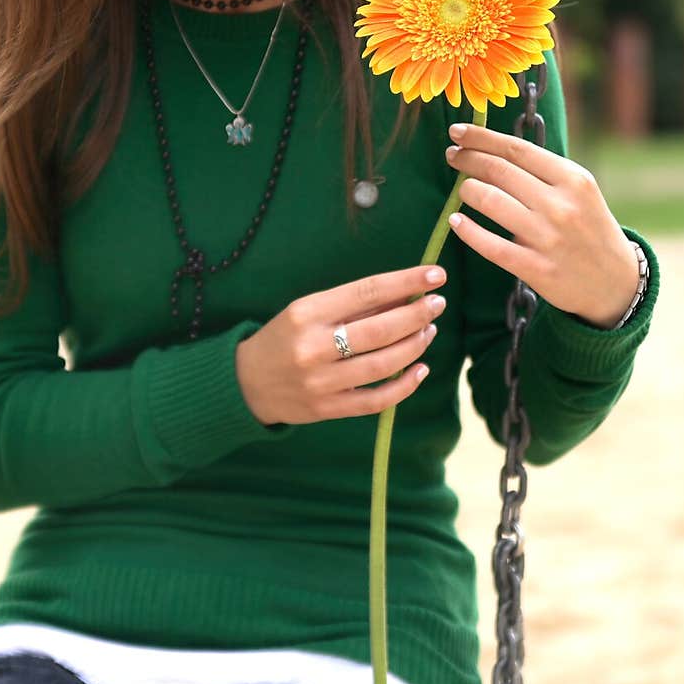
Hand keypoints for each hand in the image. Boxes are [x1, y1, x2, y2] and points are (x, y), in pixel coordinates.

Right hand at [236, 264, 446, 424]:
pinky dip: (404, 386)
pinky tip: (420, 369)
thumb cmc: (284, 337)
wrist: (246, 383)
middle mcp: (314, 346)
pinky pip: (376, 400)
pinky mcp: (327, 409)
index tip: (435, 274)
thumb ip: (352, 305)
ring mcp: (321, 381)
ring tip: (428, 331)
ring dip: (415, 346)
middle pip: (380, 330)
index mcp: (307, 312)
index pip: (367, 292)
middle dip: (417, 314)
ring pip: (383, 364)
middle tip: (438, 304)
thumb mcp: (307, 310)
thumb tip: (404, 292)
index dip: (405, 282)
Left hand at [444, 122, 638, 327]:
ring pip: (491, 202)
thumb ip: (544, 172)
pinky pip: (490, 246)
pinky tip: (455, 222)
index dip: (481, 138)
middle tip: (452, 156)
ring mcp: (549, 238)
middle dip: (468, 159)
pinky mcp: (537, 269)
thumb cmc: (589, 228)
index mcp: (573, 179)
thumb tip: (493, 149)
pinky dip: (468, 231)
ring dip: (467, 191)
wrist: (616, 282)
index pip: (516, 149)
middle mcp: (562, 205)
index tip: (458, 132)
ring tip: (461, 188)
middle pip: (499, 171)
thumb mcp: (579, 191)